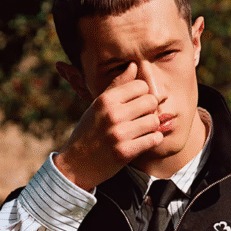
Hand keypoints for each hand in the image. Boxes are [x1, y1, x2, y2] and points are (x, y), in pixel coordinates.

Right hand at [54, 63, 163, 190]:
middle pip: (151, 102)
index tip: (138, 104)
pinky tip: (144, 141)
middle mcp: (112, 114)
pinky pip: (154, 139)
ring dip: (152, 127)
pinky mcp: (125, 152)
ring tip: (142, 131)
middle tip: (142, 118)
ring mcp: (119, 134)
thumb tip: (134, 65)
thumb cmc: (89, 132)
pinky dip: (153, 140)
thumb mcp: (98, 105)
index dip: (143, 94)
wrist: (76, 164)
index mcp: (106, 100)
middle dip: (150, 110)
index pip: (141, 85)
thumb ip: (117, 86)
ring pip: (154, 121)